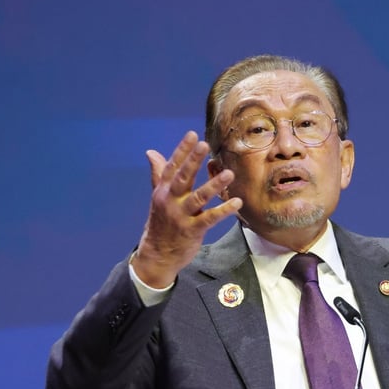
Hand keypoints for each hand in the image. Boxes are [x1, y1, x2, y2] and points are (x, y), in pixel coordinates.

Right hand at [131, 131, 241, 287]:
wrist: (157, 254)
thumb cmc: (161, 223)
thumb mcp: (158, 197)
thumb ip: (159, 174)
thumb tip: (151, 152)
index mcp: (163, 191)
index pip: (172, 167)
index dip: (182, 150)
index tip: (192, 135)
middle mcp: (170, 201)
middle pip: (183, 177)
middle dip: (193, 161)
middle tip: (205, 145)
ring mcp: (181, 216)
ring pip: (198, 197)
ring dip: (213, 185)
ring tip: (228, 174)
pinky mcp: (192, 230)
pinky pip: (209, 219)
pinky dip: (223, 211)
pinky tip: (236, 203)